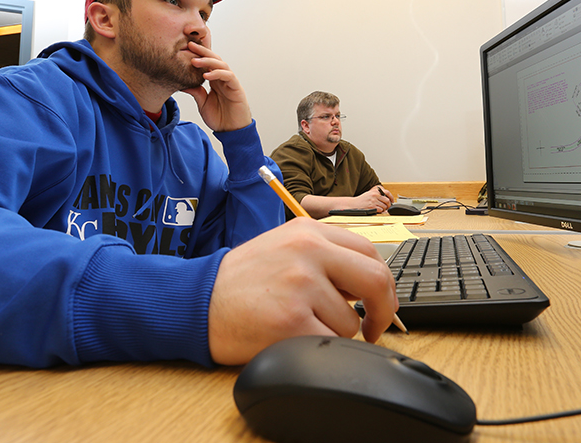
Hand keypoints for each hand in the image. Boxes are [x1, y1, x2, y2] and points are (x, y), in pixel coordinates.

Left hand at [181, 41, 251, 131]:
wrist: (231, 131)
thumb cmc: (220, 118)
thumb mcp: (203, 103)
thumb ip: (195, 92)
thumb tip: (181, 83)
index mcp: (215, 81)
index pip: (207, 63)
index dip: (198, 55)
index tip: (185, 49)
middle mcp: (223, 79)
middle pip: (214, 59)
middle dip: (203, 52)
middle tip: (190, 46)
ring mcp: (230, 82)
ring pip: (221, 65)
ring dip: (208, 61)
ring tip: (195, 61)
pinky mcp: (236, 88)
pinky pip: (228, 76)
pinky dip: (217, 73)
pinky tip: (206, 75)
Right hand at [207, 218, 397, 364]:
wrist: (197, 301)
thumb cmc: (240, 281)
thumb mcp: (282, 248)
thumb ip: (324, 256)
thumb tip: (368, 286)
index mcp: (308, 231)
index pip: (368, 251)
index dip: (381, 282)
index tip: (378, 301)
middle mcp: (308, 251)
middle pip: (375, 279)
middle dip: (384, 310)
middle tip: (374, 326)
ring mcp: (301, 285)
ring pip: (352, 321)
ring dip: (335, 332)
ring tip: (300, 325)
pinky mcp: (292, 320)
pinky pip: (332, 342)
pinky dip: (321, 348)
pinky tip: (296, 339)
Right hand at [352, 186, 393, 212]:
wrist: (354, 204)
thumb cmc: (362, 200)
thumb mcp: (370, 194)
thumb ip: (378, 196)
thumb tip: (387, 200)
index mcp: (375, 191)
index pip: (387, 193)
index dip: (391, 197)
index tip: (392, 201)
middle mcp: (375, 195)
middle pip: (387, 201)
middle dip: (388, 205)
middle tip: (386, 207)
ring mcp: (373, 201)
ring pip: (384, 206)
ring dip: (383, 209)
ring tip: (379, 208)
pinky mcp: (372, 207)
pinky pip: (381, 210)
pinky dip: (380, 211)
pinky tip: (376, 210)